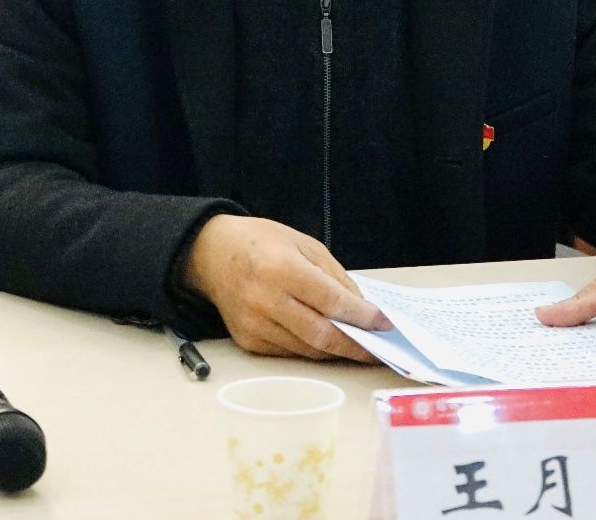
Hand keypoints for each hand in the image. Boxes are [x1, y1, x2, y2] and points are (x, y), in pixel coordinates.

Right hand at [184, 215, 391, 361]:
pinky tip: (325, 341)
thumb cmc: (260, 242)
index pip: (332, 302)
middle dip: (355, 345)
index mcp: (282, 269)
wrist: (210, 254)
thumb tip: (361, 308)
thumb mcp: (303, 243)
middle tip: (378, 348)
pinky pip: (289, 352)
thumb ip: (334, 276)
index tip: (385, 323)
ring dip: (336, 350)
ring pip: (307, 349)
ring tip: (358, 345)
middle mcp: (266, 300)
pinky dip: (312, 349)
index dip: (363, 316)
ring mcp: (255, 324)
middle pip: (321, 335)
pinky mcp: (248, 341)